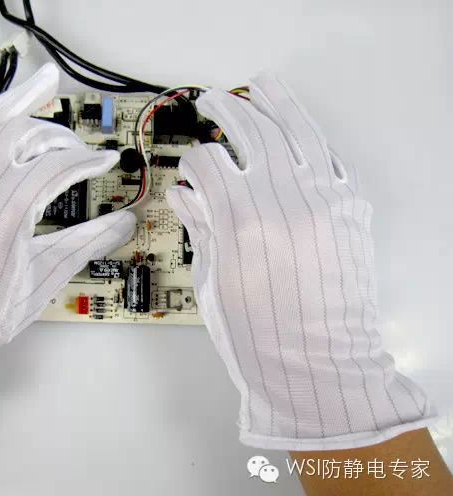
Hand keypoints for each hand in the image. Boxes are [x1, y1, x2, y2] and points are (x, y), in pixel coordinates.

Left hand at [0, 62, 134, 408]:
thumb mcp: (40, 278)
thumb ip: (85, 243)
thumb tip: (126, 222)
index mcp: (6, 214)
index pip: (57, 167)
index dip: (88, 162)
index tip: (107, 163)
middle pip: (25, 136)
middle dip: (59, 136)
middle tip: (78, 149)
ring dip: (19, 96)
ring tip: (48, 78)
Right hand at [166, 73, 434, 449]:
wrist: (318, 368)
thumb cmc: (257, 337)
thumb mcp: (213, 284)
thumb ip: (202, 228)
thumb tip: (185, 194)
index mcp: (240, 222)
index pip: (208, 164)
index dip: (193, 161)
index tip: (191, 168)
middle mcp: (283, 201)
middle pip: (252, 132)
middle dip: (228, 110)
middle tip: (214, 100)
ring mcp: (324, 201)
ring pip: (298, 131)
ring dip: (277, 103)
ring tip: (261, 85)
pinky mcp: (351, 210)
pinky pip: (332, 158)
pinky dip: (312, 140)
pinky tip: (299, 130)